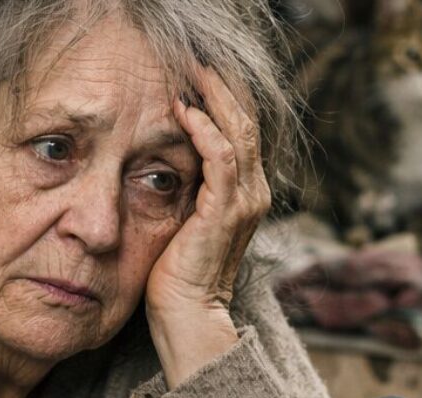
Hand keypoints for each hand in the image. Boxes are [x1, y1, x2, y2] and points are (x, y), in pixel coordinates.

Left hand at [146, 68, 271, 387]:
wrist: (187, 314)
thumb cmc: (179, 274)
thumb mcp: (186, 220)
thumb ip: (188, 188)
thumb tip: (167, 157)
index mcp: (247, 194)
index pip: (242, 132)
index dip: (225, 99)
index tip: (199, 73)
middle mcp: (254, 193)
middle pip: (246, 122)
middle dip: (222, 87)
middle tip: (196, 59)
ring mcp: (243, 201)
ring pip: (237, 131)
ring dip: (214, 97)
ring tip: (192, 70)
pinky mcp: (223, 209)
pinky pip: (219, 156)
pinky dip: (203, 128)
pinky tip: (183, 110)